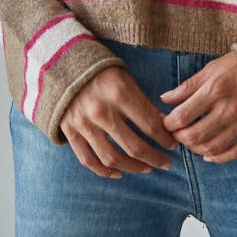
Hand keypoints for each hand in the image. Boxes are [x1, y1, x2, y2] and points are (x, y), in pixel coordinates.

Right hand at [60, 65, 177, 178]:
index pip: (149, 124)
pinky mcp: (70, 131)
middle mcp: (101, 111)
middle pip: (134, 146)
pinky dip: (104, 171)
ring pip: (112, 158)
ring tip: (147, 168)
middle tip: (167, 163)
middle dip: (155, 158)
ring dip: (133, 167)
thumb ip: (142, 102)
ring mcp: (83, 124)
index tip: (173, 144)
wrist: (63, 64)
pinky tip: (118, 172)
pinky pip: (88, 160)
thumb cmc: (101, 71)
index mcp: (119, 93)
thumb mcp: (126, 78)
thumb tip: (163, 125)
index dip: (165, 138)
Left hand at [159, 50, 236, 162]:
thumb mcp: (211, 69)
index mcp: (214, 90)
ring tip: (190, 143)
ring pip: (212, 147)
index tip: (165, 123)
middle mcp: (228, 109)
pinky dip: (218, 158)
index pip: (183, 116)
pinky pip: (234, 153)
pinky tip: (208, 155)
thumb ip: (188, 86)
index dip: (169, 124)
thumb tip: (165, 99)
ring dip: (195, 149)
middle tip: (175, 135)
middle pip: (194, 136)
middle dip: (179, 138)